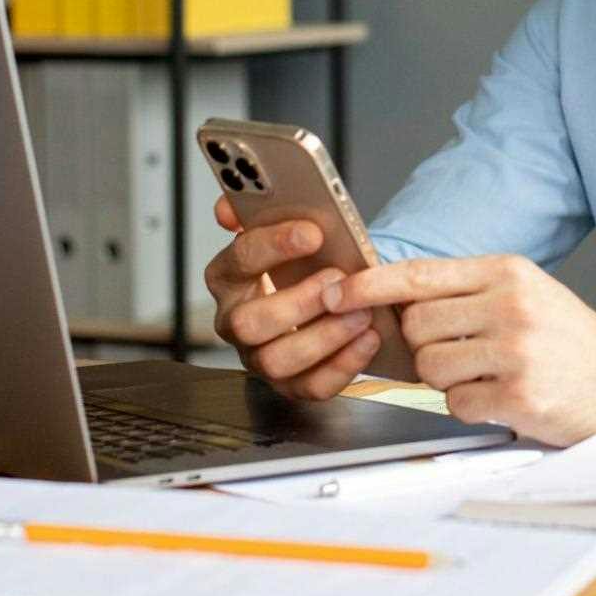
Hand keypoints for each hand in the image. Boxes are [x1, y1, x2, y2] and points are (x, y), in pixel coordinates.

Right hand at [204, 195, 379, 399]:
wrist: (326, 295)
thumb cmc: (302, 262)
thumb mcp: (285, 229)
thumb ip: (256, 211)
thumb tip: (228, 209)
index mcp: (229, 277)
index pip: (239, 260)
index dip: (273, 245)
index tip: (313, 232)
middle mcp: (235, 321)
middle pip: (248, 323)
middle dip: (296, 302)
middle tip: (336, 281)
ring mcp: (259, 357)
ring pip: (276, 360)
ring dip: (323, 337)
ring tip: (360, 313)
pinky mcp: (289, 384)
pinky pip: (310, 386)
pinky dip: (342, 365)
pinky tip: (367, 338)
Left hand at [321, 253, 595, 445]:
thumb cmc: (566, 337)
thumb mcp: (522, 291)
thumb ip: (465, 290)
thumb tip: (393, 298)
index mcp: (505, 272)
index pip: (418, 274)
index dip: (369, 286)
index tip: (335, 293)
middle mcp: (509, 306)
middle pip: (415, 326)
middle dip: (422, 346)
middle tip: (457, 351)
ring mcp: (515, 351)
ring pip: (430, 368)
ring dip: (446, 379)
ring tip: (485, 374)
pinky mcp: (520, 395)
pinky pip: (456, 403)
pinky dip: (469, 406)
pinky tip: (501, 396)